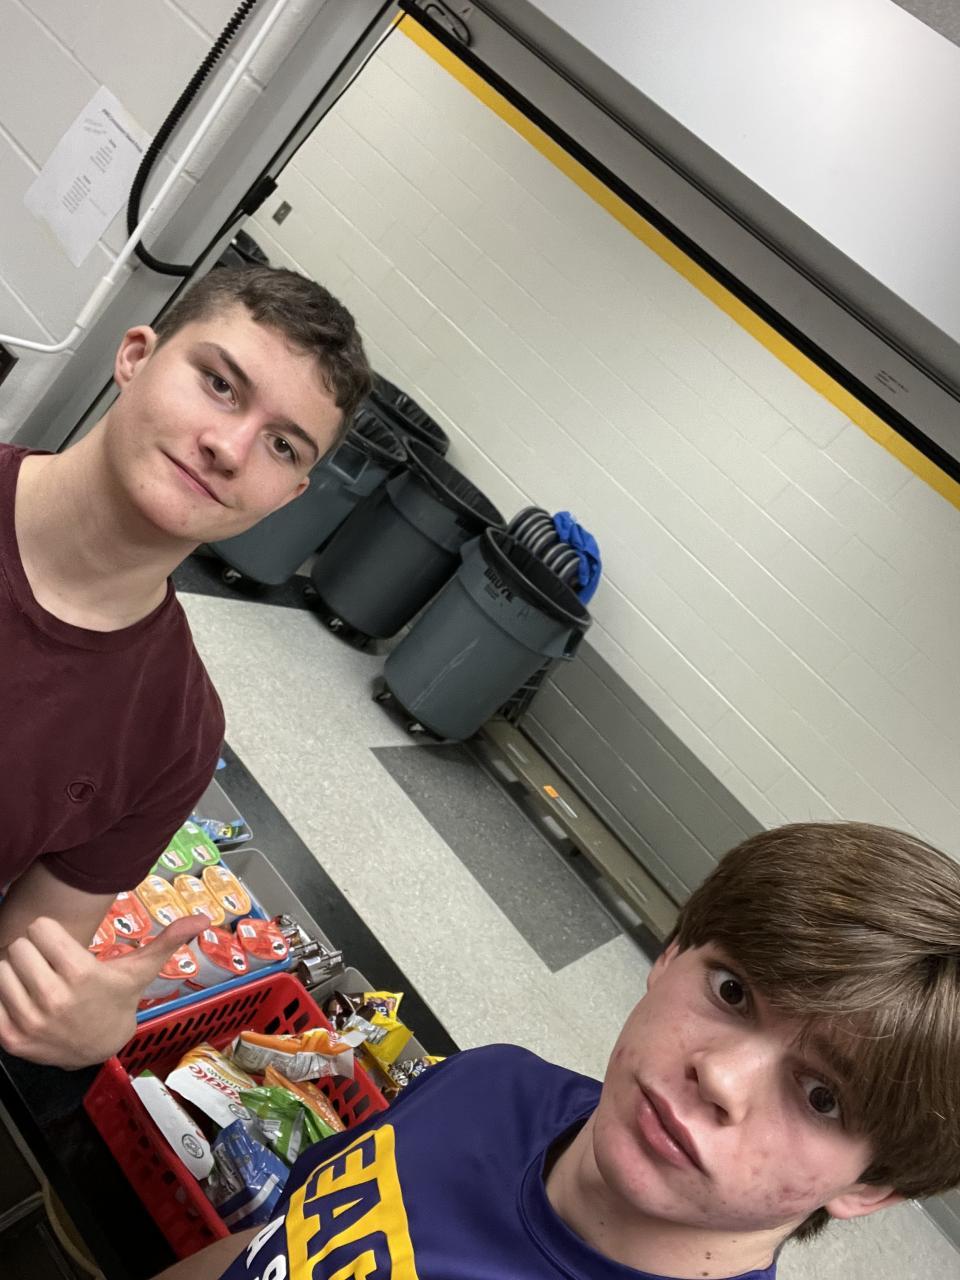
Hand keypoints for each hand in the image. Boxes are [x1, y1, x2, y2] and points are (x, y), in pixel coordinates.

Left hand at [0, 914, 208, 1067]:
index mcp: (81, 974)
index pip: (39, 929)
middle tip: (49, 964)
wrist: (101, 1048)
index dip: (50, 934)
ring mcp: (30, 1021)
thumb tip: (204, 917)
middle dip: (32, 951)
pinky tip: (26, 1001)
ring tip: (38, 982)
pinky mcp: (12, 1039)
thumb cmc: (118, 1000)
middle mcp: (53, 998)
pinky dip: (5, 997)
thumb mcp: (141, 970)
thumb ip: (168, 939)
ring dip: (16, 973)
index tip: (61, 946)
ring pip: (1, 971)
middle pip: (18, 947)